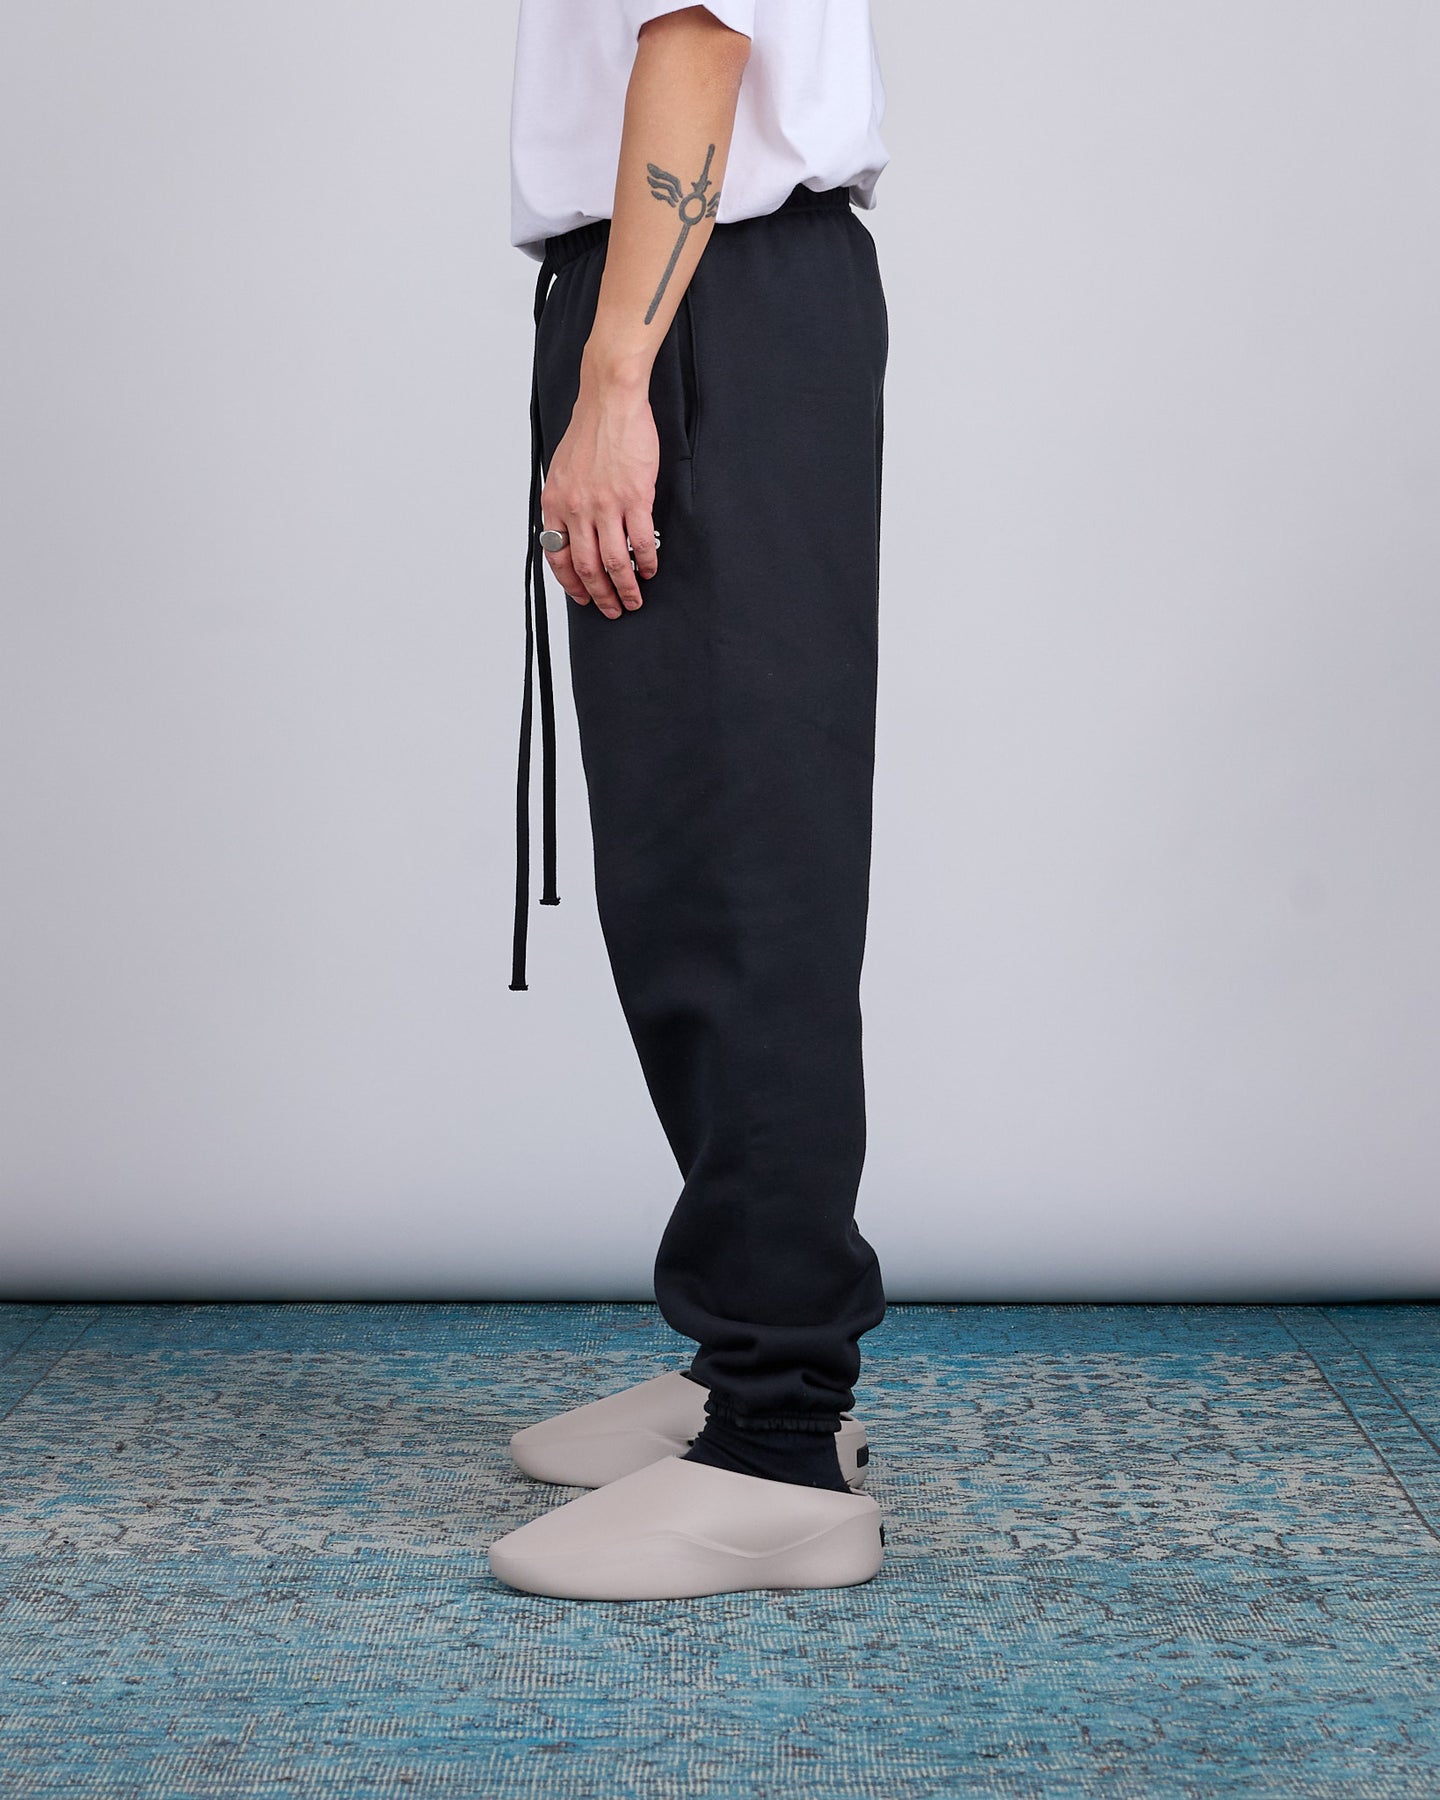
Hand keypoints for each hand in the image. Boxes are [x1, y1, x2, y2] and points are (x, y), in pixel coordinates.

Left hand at [540, 360, 660, 619]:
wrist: (610, 401)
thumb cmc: (591, 430)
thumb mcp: (563, 470)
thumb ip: (565, 503)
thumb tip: (572, 532)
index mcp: (556, 503)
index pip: (558, 557)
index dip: (571, 584)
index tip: (583, 597)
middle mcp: (577, 508)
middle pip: (587, 567)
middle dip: (601, 596)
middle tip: (613, 609)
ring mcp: (606, 505)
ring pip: (615, 562)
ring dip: (626, 587)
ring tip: (635, 599)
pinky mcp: (635, 497)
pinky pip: (641, 541)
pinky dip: (647, 561)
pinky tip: (651, 568)